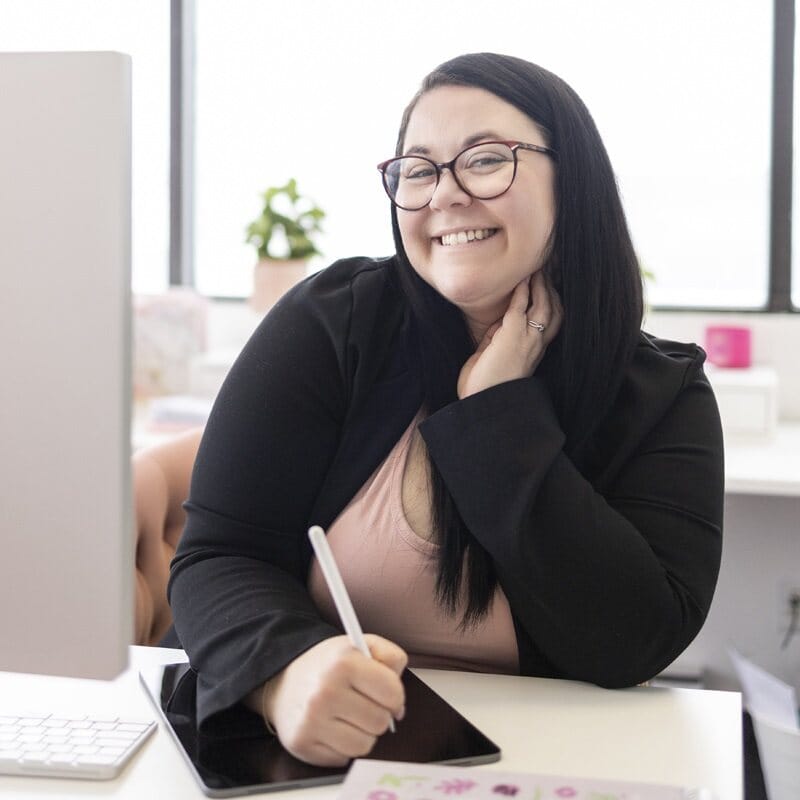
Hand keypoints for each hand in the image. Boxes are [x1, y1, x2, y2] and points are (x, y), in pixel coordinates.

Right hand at [260, 634, 406, 765]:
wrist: (283, 678)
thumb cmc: (328, 664)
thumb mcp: (361, 645)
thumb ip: (391, 657)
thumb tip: (399, 704)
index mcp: (343, 663)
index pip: (392, 693)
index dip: (395, 696)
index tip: (387, 694)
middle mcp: (325, 692)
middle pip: (380, 722)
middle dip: (378, 714)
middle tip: (364, 703)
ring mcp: (311, 721)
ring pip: (364, 746)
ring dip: (363, 733)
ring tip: (349, 716)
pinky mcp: (302, 744)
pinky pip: (343, 758)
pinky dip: (343, 746)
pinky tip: (333, 727)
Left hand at [457, 270, 562, 398]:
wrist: (482, 401)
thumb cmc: (484, 384)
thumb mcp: (494, 356)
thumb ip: (499, 338)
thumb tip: (499, 321)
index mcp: (534, 351)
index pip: (551, 322)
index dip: (551, 303)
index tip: (547, 287)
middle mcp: (536, 344)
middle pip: (555, 311)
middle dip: (552, 289)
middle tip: (548, 271)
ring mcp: (527, 339)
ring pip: (544, 306)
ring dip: (541, 286)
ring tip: (538, 270)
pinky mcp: (511, 335)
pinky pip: (520, 306)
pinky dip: (522, 291)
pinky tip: (522, 280)